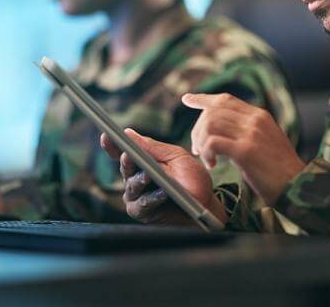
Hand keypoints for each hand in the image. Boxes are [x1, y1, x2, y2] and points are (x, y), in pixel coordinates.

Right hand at [101, 129, 227, 225]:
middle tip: (128, 156)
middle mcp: (135, 179)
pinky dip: (152, 198)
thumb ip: (153, 147)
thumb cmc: (191, 178)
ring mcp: (137, 196)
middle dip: (127, 162)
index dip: (112, 145)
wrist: (205, 204)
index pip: (123, 152)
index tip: (106, 135)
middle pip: (126, 168)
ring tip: (149, 175)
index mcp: (142, 162)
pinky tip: (162, 192)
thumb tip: (128, 132)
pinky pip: (142, 204)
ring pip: (132, 186)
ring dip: (141, 180)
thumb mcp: (176, 157)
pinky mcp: (143, 213)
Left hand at [183, 93, 305, 205]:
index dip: (204, 98)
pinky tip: (212, 165)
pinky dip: (206, 152)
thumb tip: (223, 131)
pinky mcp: (246, 150)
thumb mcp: (265, 141)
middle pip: (213, 111)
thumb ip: (247, 131)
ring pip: (210, 124)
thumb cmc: (280, 170)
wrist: (299, 185)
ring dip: (201, 141)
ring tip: (205, 157)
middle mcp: (255, 119)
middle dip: (198, 129)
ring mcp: (251, 133)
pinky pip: (213, 142)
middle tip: (198, 148)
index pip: (225, 99)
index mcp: (260, 115)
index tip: (188, 99)